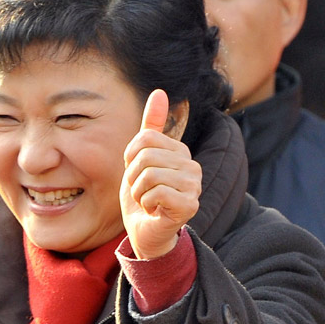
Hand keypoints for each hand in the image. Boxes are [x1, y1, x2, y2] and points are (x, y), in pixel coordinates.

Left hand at [120, 89, 201, 258]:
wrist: (145, 232)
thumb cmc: (143, 196)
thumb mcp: (140, 158)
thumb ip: (151, 127)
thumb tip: (160, 91)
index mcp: (180, 151)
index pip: (143, 139)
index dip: (130, 159)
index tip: (138, 175)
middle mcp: (192, 166)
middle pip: (145, 156)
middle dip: (133, 177)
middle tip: (143, 191)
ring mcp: (194, 186)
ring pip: (149, 175)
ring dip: (139, 192)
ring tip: (148, 201)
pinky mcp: (190, 205)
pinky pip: (155, 192)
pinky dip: (146, 204)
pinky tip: (155, 211)